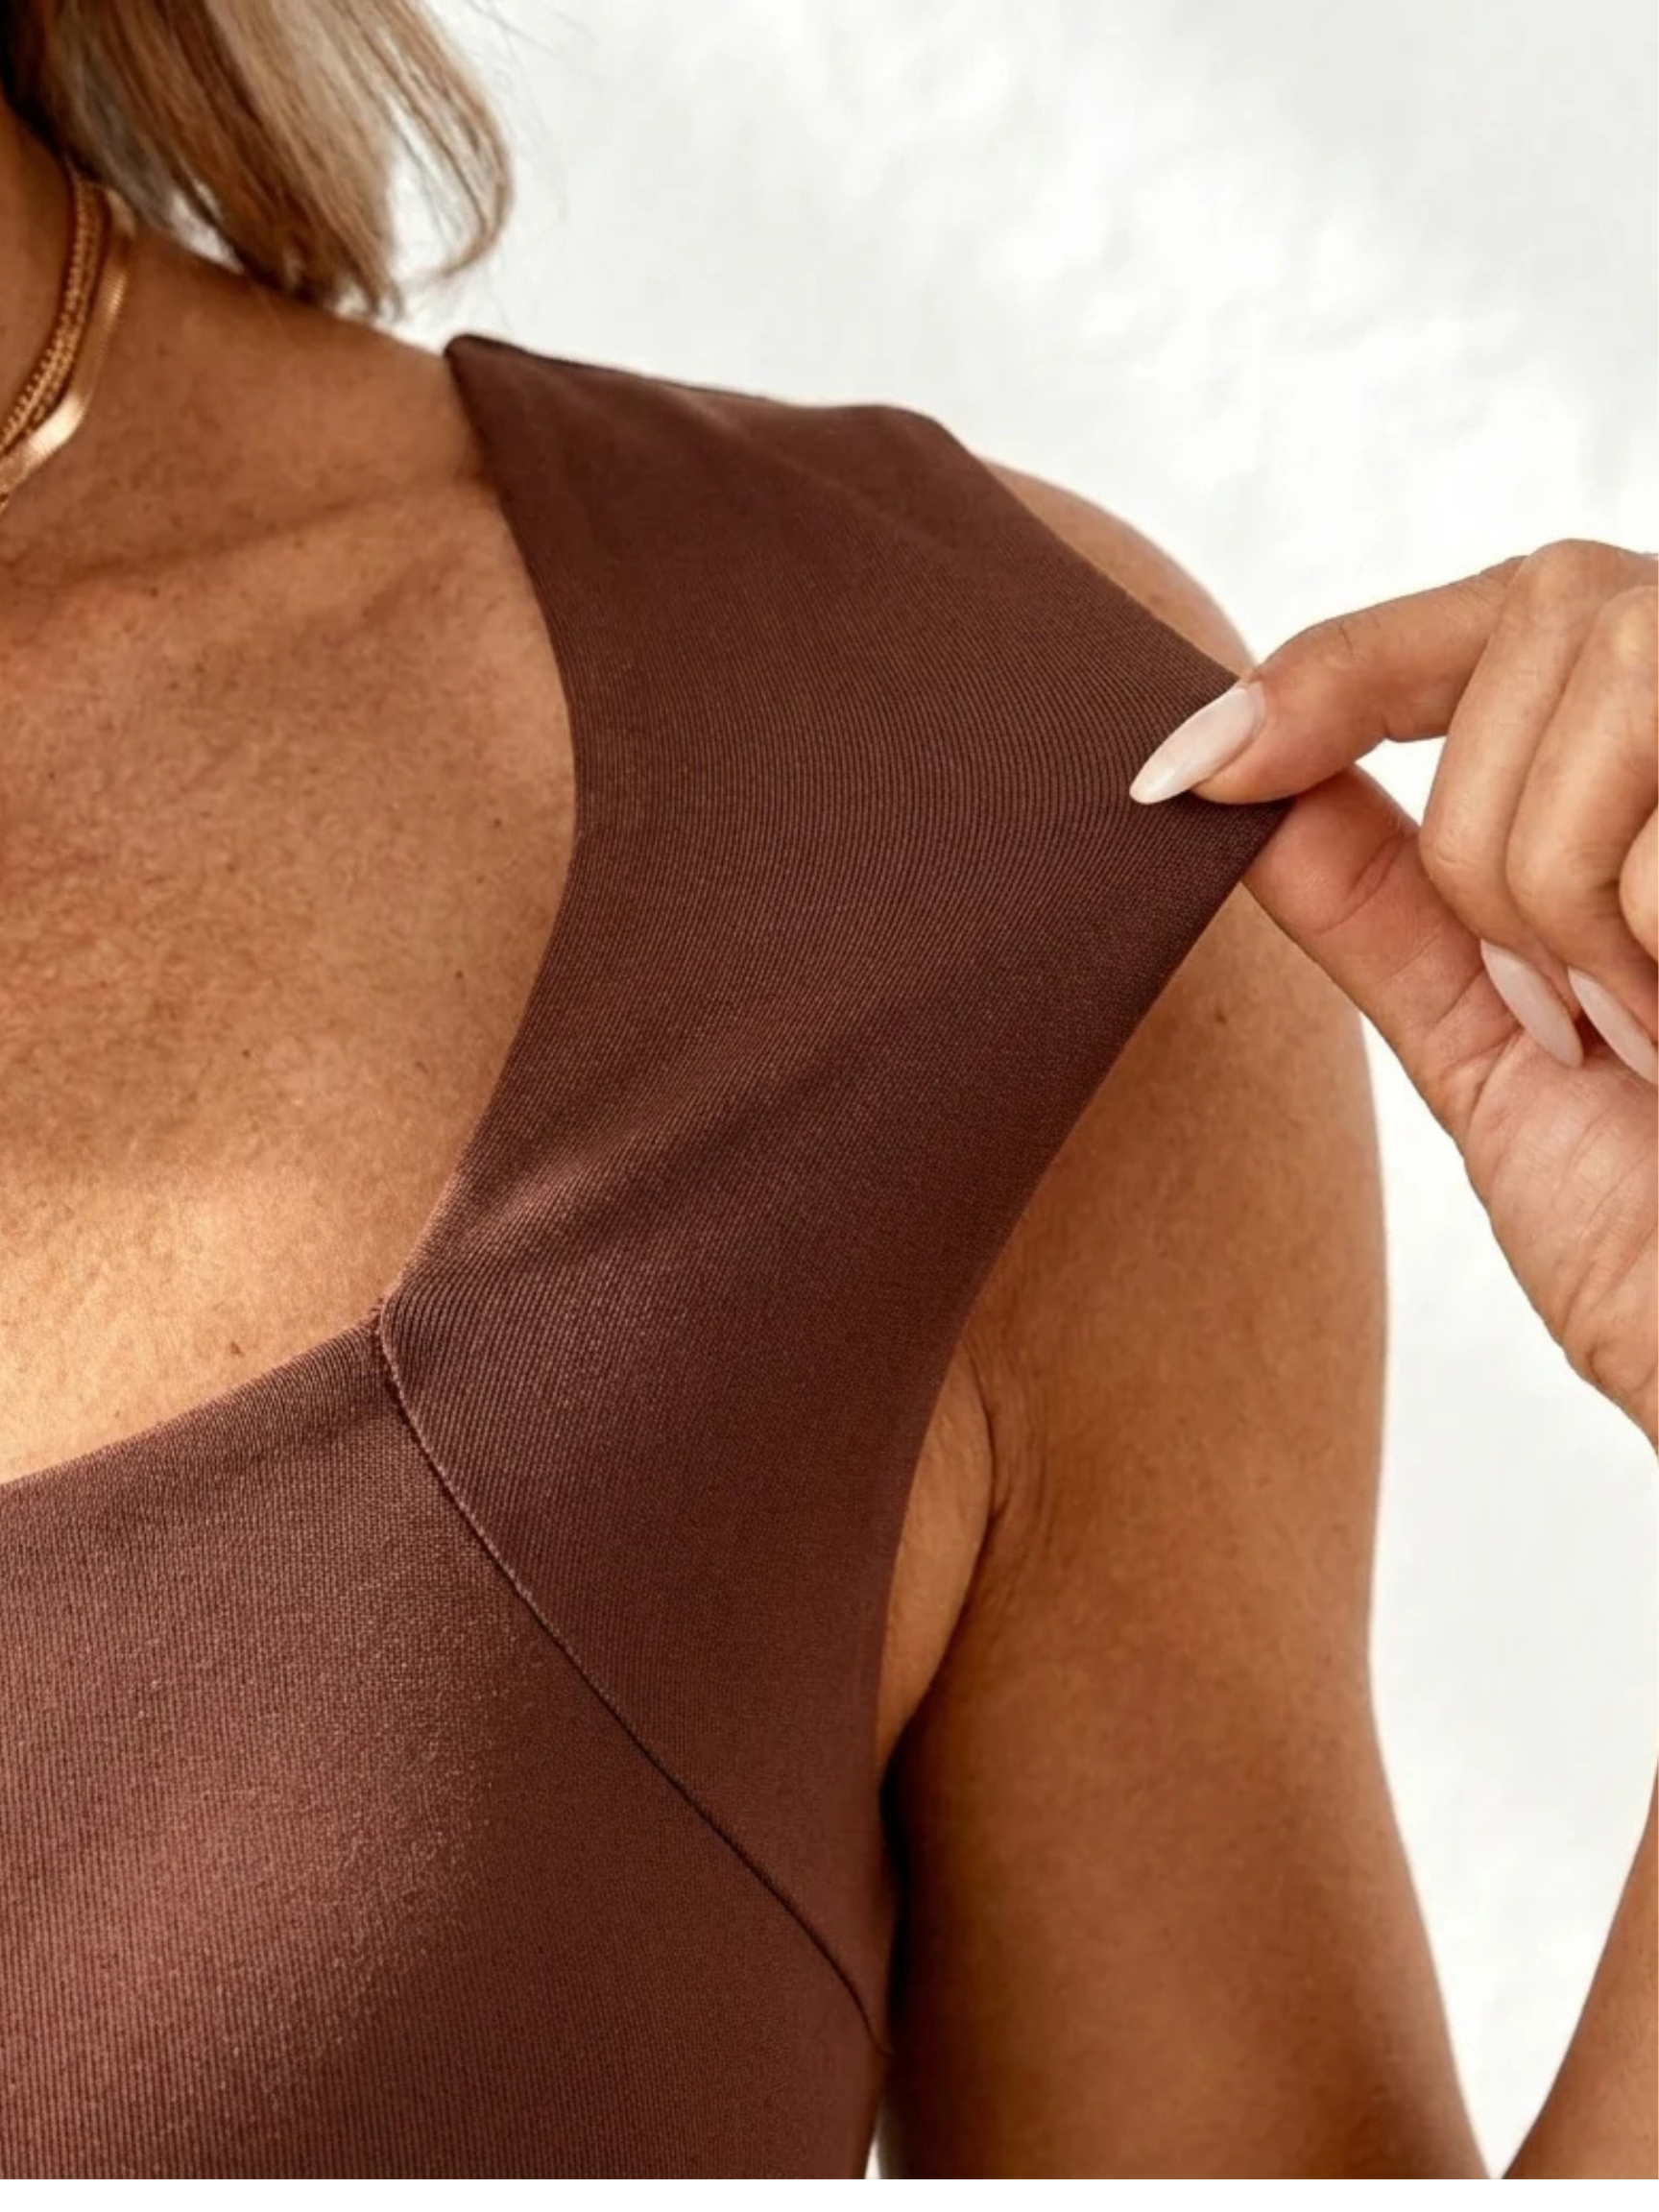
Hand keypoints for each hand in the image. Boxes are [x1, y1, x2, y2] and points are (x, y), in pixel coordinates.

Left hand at [1129, 539, 1657, 1445]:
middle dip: (1492, 834)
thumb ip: (1379, 904)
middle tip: (1564, 1002)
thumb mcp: (1488, 1048)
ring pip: (1622, 690)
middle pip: (1550, 615)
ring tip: (1656, 1028)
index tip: (1182, 774)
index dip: (1334, 664)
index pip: (1497, 612)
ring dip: (1586, 904)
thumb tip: (1231, 776)